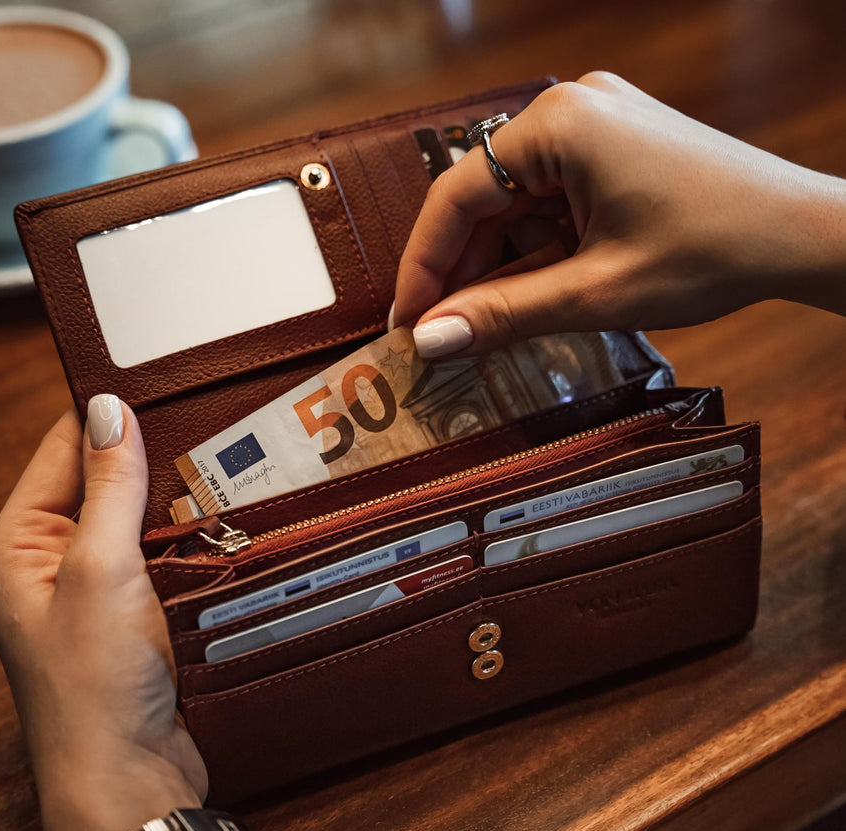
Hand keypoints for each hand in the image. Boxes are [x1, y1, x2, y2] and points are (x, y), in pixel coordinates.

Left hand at [0, 396, 206, 830]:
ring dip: (173, 499)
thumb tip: (109, 407)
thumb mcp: (99, 569)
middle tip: (207, 428)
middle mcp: (48, 560)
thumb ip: (108, 486)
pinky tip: (220, 521)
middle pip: (101, 481)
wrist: (127, 777)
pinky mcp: (130, 610)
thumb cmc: (93, 683)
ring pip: (136, 516)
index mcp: (16, 543)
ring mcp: (91, 587)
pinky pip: (157, 552)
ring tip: (223, 468)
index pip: (63, 450)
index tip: (164, 385)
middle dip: (149, 458)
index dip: (108, 416)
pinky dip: (185, 535)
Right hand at [393, 72, 845, 356]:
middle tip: (446, 335)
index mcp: (559, 124)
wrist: (804, 235)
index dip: (423, 266)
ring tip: (490, 324)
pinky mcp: (614, 149)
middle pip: (485, 200)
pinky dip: (538, 251)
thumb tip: (430, 340)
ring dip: (501, 266)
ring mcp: (595, 126)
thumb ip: (503, 314)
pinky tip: (534, 293)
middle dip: (464, 272)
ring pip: (517, 206)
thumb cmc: (715, 249)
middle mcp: (570, 110)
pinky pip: (551, 203)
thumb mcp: (595, 292)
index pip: (457, 197)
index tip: (407, 323)